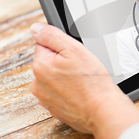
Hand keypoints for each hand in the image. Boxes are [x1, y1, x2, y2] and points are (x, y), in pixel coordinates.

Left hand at [30, 23, 138, 138]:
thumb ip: (52, 36)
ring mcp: (45, 98)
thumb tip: (36, 28)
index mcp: (40, 66)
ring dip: (65, 78)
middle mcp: (37, 83)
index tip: (74, 56)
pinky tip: (80, 92)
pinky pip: (59, 93)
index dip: (62, 47)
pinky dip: (68, 91)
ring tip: (81, 82)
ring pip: (54, 78)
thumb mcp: (74, 49)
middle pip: (49, 62)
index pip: (45, 45)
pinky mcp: (54, 109)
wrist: (102, 110)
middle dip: (62, 63)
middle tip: (81, 69)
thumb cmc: (92, 82)